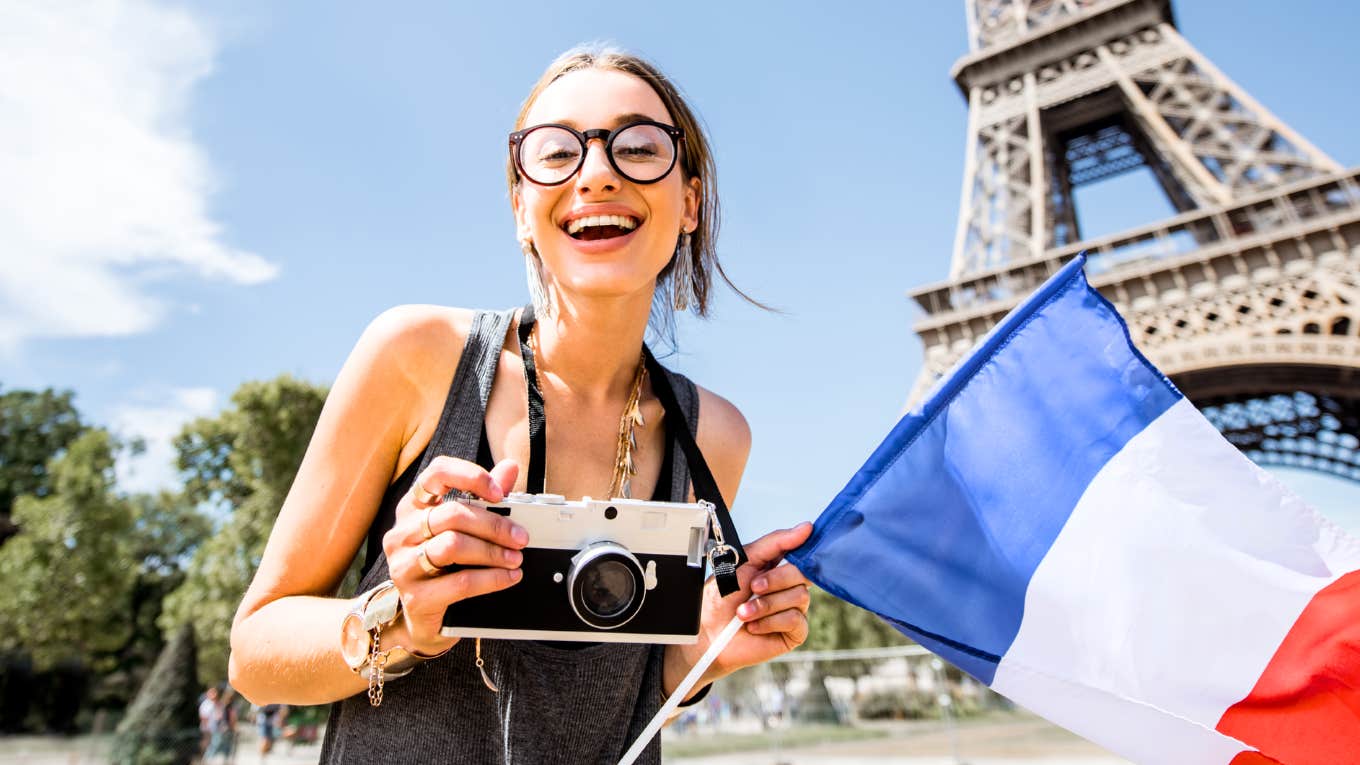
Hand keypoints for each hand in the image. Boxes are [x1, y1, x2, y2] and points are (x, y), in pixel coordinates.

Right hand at [381, 456, 527, 655]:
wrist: (420, 618)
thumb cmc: (442, 566)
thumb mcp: (462, 528)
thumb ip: (485, 497)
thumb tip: (510, 468)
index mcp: (413, 507)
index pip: (436, 474)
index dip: (470, 477)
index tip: (498, 493)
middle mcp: (402, 532)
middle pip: (452, 514)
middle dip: (494, 525)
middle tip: (520, 537)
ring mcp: (404, 564)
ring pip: (453, 546)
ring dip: (493, 552)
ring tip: (515, 559)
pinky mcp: (416, 596)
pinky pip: (459, 583)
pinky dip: (491, 579)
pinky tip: (508, 578)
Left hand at [664, 522, 813, 694]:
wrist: (708, 632)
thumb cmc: (721, 598)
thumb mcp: (745, 561)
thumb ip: (775, 542)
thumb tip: (805, 528)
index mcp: (777, 567)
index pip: (800, 552)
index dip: (802, 547)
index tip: (805, 536)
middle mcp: (788, 587)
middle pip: (802, 573)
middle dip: (774, 580)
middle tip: (753, 587)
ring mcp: (793, 609)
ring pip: (800, 596)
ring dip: (766, 604)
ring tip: (745, 612)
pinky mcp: (794, 632)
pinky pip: (795, 619)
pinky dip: (770, 621)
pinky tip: (755, 626)